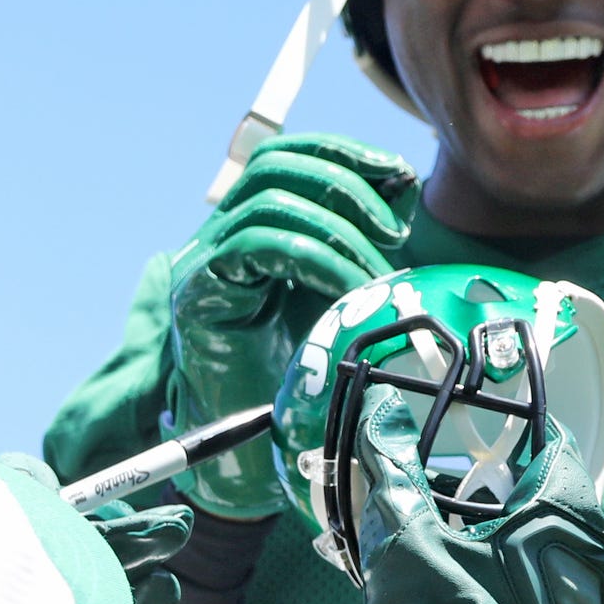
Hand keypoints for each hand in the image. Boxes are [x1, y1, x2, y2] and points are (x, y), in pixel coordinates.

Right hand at [163, 135, 417, 517]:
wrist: (257, 450)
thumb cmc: (302, 375)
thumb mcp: (345, 291)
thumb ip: (364, 240)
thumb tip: (403, 185)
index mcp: (250, 227)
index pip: (288, 157)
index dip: (345, 153)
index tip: (401, 176)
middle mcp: (218, 236)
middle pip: (275, 166)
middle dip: (347, 186)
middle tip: (393, 233)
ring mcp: (203, 263)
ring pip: (268, 203)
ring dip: (338, 230)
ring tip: (376, 272)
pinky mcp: (200, 294)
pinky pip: (256, 246)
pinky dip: (315, 257)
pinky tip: (348, 286)